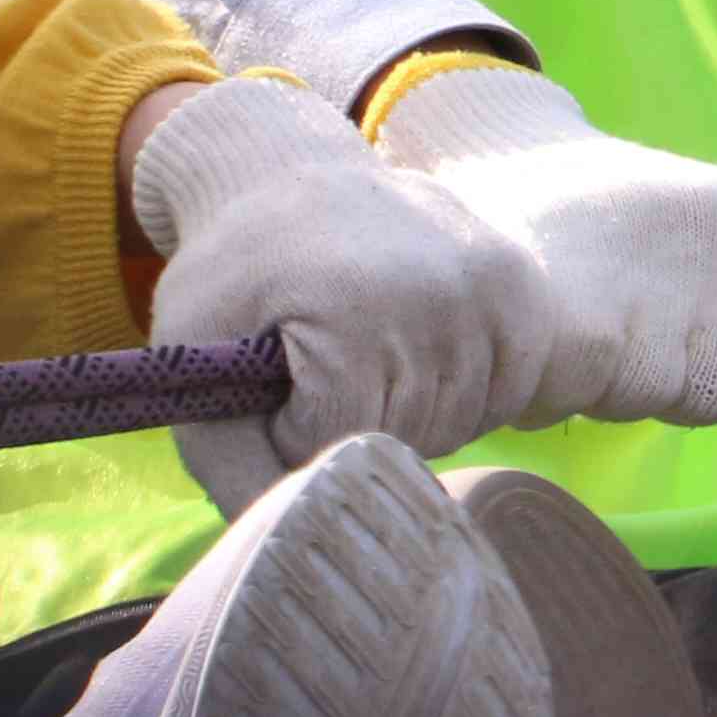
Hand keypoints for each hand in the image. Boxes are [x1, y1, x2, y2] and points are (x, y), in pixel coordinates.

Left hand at [125, 75, 559, 514]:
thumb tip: (292, 542)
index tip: (271, 374)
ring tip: (367, 355)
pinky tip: (416, 353)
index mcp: (356, 305)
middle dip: (351, 427)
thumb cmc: (235, 274)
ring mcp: (494, 287)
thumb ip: (228, 465)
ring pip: (459, 423)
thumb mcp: (192, 360)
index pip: (340, 441)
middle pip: (405, 436)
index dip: (291, 429)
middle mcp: (441, 291)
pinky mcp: (524, 289)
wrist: (293, 175)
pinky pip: (510, 392)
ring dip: (410, 416)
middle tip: (316, 364)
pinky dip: (464, 393)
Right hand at [367, 59, 716, 451]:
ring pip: (656, 400)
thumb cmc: (617, 230)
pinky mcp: (586, 326)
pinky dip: (555, 382)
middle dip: (666, 382)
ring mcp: (663, 284)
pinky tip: (540, 330)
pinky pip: (590, 396)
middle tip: (616, 315)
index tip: (676, 325)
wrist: (495, 157)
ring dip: (606, 383)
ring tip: (577, 311)